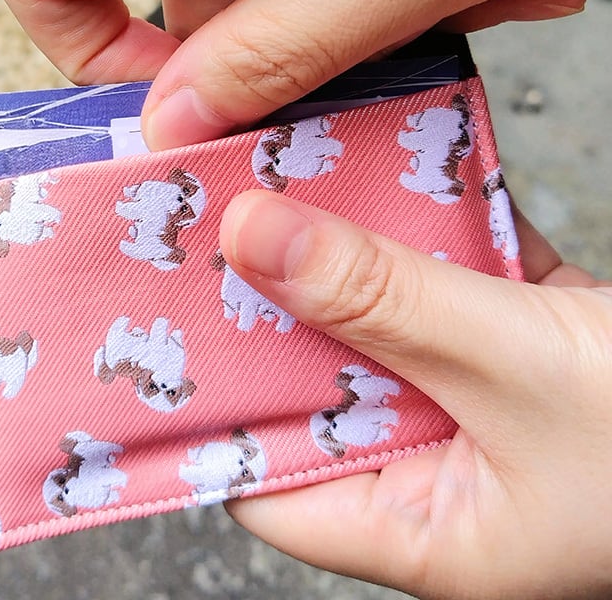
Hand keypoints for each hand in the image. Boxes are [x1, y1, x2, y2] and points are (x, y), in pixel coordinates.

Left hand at [217, 191, 611, 598]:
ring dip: (354, 256)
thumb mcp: (515, 368)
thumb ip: (383, 302)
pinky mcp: (530, 345)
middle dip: (279, 306)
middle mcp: (444, 470)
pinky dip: (432, 231)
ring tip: (290, 186)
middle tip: (220, 227)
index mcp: (425, 528)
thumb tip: (252, 236)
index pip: (271, 481)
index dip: (216, 409)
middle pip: (322, 387)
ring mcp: (487, 405)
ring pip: (384, 325)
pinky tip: (395, 175)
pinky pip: (453, 284)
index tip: (173, 325)